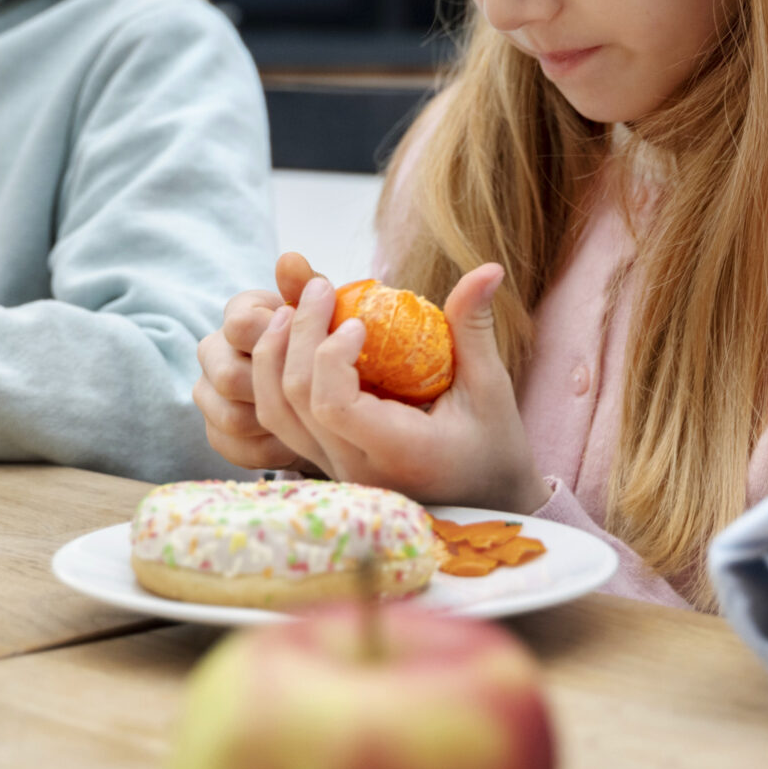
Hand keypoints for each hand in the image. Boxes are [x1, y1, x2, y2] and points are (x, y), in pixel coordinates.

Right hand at [195, 253, 322, 471]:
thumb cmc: (333, 344)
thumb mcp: (331, 312)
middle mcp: (214, 351)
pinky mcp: (216, 433)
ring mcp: (209, 394)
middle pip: (229, 376)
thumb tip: (289, 259)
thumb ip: (310, 286)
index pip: (240, 326)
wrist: (335, 388)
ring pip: (229, 416)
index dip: (280, 342)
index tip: (318, 349)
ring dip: (276, 421)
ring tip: (312, 421)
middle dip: (279, 389)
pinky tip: (301, 442)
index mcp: (239, 314)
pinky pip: (233, 448)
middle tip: (318, 395)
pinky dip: (270, 449)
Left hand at [250, 263, 543, 511]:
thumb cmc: (493, 447)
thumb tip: (488, 268)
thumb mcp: (490, 388)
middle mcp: (356, 469)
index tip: (357, 321)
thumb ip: (474, 328)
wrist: (482, 501)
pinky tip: (291, 339)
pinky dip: (274, 376)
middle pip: (294, 401)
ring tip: (290, 308)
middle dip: (297, 334)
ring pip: (274, 414)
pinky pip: (279, 421)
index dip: (331, 356)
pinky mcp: (323, 461)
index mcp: (398, 454)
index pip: (334, 406)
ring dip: (273, 354)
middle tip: (317, 287)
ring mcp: (334, 469)